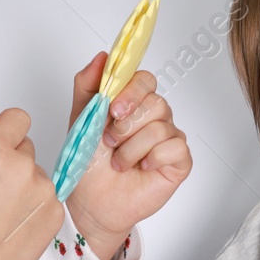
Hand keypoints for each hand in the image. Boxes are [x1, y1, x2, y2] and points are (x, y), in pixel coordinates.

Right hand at [0, 108, 64, 259]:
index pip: (16, 117)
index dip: (2, 130)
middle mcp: (25, 167)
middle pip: (24, 145)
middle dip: (8, 158)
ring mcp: (45, 190)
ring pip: (35, 172)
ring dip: (21, 182)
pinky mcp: (56, 211)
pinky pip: (46, 195)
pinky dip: (33, 204)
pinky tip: (12, 222)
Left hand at [64, 52, 191, 259]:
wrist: (91, 202)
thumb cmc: (88, 163)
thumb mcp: (81, 118)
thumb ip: (88, 85)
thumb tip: (102, 57)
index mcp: (132, 103)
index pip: (144, 79)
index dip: (131, 92)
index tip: (112, 109)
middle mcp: (154, 117)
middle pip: (156, 102)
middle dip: (126, 125)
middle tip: (111, 141)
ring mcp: (168, 138)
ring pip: (161, 127)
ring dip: (132, 149)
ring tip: (119, 161)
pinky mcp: (178, 161)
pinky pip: (174, 148)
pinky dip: (151, 159)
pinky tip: (141, 168)